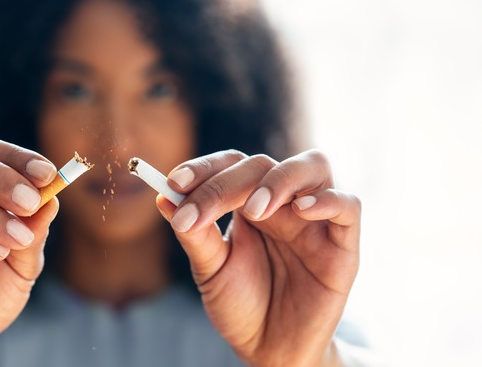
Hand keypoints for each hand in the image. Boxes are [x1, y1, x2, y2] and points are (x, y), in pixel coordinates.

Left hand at [157, 150, 359, 365]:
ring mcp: (315, 220)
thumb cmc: (241, 306)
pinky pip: (349, 206)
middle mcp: (283, 203)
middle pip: (262, 165)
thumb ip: (194, 235)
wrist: (269, 350)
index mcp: (249, 202)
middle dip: (226, 183)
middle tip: (200, 211)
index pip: (230, 165)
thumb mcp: (211, 270)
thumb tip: (163, 199)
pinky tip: (300, 210)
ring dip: (280, 179)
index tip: (173, 182)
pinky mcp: (343, 246)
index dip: (204, 168)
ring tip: (253, 208)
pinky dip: (328, 200)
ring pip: (313, 166)